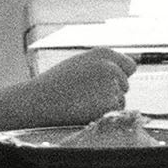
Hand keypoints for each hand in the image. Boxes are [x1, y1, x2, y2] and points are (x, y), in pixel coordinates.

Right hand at [17, 48, 136, 126]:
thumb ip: (102, 65)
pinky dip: (103, 115)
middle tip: (87, 96)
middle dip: (112, 92)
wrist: (38, 101)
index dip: (120, 77)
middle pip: (125, 85)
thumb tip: (123, 73)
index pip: (129, 66)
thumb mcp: (79, 64)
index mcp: (103, 53)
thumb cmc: (54, 85)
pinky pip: (115, 113)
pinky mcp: (110, 102)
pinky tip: (84, 110)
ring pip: (120, 100)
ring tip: (82, 103)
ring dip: (106, 105)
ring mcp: (111, 84)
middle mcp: (111, 65)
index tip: (108, 84)